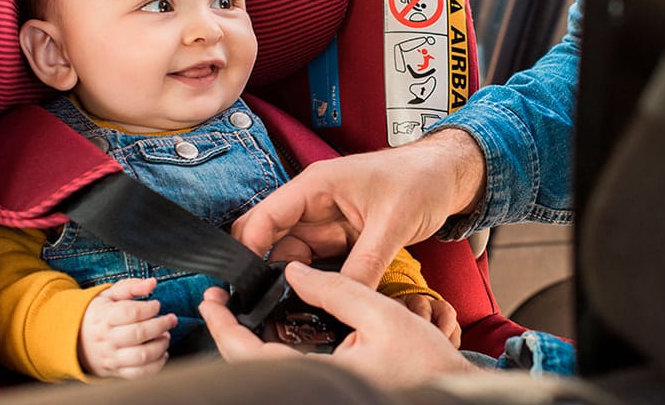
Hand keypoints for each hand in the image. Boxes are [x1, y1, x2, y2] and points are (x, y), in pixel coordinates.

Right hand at [78, 277, 177, 378]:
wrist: (75, 340)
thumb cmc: (98, 315)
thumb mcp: (109, 295)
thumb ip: (131, 286)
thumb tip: (151, 283)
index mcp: (104, 317)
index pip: (130, 312)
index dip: (149, 308)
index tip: (156, 304)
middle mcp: (107, 339)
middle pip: (139, 333)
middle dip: (161, 325)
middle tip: (170, 319)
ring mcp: (112, 357)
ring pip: (142, 355)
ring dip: (161, 345)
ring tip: (165, 336)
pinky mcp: (117, 371)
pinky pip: (140, 373)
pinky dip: (157, 365)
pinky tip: (162, 353)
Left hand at [200, 262, 480, 388]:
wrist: (453, 391)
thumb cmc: (427, 362)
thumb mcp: (383, 314)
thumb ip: (336, 289)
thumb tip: (294, 271)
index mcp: (322, 377)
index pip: (251, 356)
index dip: (224, 328)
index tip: (211, 301)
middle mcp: (316, 390)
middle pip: (252, 366)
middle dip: (230, 333)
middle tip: (219, 301)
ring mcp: (322, 392)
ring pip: (268, 370)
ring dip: (248, 341)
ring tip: (241, 308)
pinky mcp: (330, 391)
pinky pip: (289, 371)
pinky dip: (273, 349)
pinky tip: (275, 326)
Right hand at [233, 129, 485, 286]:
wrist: (447, 176)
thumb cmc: (420, 180)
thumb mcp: (393, 223)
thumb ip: (366, 263)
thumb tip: (344, 297)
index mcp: (316, 186)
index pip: (266, 216)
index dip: (250, 249)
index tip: (244, 283)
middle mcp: (314, 203)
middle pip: (271, 239)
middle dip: (264, 270)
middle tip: (264, 305)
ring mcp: (326, 222)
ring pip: (293, 256)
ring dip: (291, 280)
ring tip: (290, 308)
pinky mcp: (341, 238)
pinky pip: (317, 263)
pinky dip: (315, 281)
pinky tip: (316, 300)